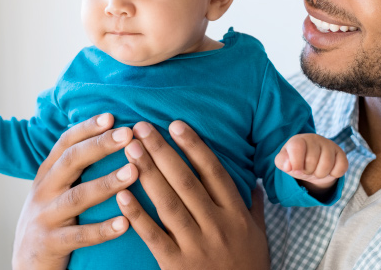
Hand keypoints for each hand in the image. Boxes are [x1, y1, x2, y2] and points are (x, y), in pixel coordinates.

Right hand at [12, 113, 137, 269]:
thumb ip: (75, 167)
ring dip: (107, 183)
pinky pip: (79, 236)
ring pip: (77, 197)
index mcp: (48, 173)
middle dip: (100, 146)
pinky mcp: (50, 244)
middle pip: (71, 162)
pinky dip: (103, 230)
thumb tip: (109, 135)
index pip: (66, 143)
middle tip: (128, 134)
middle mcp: (44, 191)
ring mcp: (45, 217)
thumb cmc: (52, 218)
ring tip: (134, 172)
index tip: (112, 116)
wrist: (26, 263)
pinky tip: (125, 223)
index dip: (87, 128)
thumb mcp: (56, 189)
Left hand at [116, 121, 269, 269]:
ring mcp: (196, 245)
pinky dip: (137, 215)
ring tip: (130, 149)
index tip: (175, 124)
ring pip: (169, 203)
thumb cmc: (248, 269)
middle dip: (162, 151)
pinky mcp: (176, 264)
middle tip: (141, 127)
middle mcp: (217, 225)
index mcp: (236, 214)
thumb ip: (255, 207)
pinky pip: (154, 236)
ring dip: (147, 173)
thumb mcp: (259, 236)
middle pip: (186, 181)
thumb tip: (256, 181)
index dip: (194, 146)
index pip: (213, 172)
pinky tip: (121, 194)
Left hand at [274, 133, 347, 195]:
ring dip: (320, 174)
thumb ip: (282, 162)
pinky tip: (328, 170)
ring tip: (316, 170)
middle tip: (307, 170)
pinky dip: (334, 174)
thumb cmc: (297, 161)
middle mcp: (314, 138)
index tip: (296, 171)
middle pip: (312, 160)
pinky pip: (341, 167)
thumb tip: (288, 165)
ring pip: (327, 164)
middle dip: (308, 171)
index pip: (297, 147)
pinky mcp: (341, 153)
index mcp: (298, 140)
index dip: (296, 163)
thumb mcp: (285, 162)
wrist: (313, 164)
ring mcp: (329, 145)